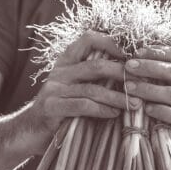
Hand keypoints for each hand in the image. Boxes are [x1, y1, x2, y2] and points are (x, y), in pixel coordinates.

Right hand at [28, 31, 141, 151]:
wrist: (30, 130)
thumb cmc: (61, 109)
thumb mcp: (75, 88)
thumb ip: (94, 79)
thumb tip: (131, 75)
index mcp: (67, 61)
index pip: (88, 39)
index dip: (111, 42)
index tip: (131, 56)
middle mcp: (60, 72)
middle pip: (95, 65)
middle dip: (121, 74)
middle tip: (140, 84)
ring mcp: (54, 89)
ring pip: (92, 89)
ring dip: (117, 97)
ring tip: (134, 104)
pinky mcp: (52, 107)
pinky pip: (82, 105)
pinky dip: (102, 109)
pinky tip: (114, 114)